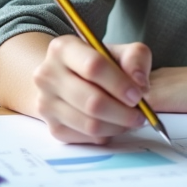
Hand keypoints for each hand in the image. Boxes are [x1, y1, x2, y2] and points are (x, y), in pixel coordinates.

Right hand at [32, 35, 152, 143]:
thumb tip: (140, 82)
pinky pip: (86, 138)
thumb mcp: (118, 51)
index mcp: (63, 49)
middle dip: (123, 112)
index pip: (93, 66)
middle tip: (140, 115)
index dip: (120, 84)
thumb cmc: (98, 64)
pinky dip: (106, 134)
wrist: (67, 78)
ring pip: (89, 124)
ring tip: (131, 120)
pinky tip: (113, 124)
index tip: (138, 95)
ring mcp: (46, 103)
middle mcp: (47, 75)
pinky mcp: (52, 127)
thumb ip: (135, 58)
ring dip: (118, 126)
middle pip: (91, 101)